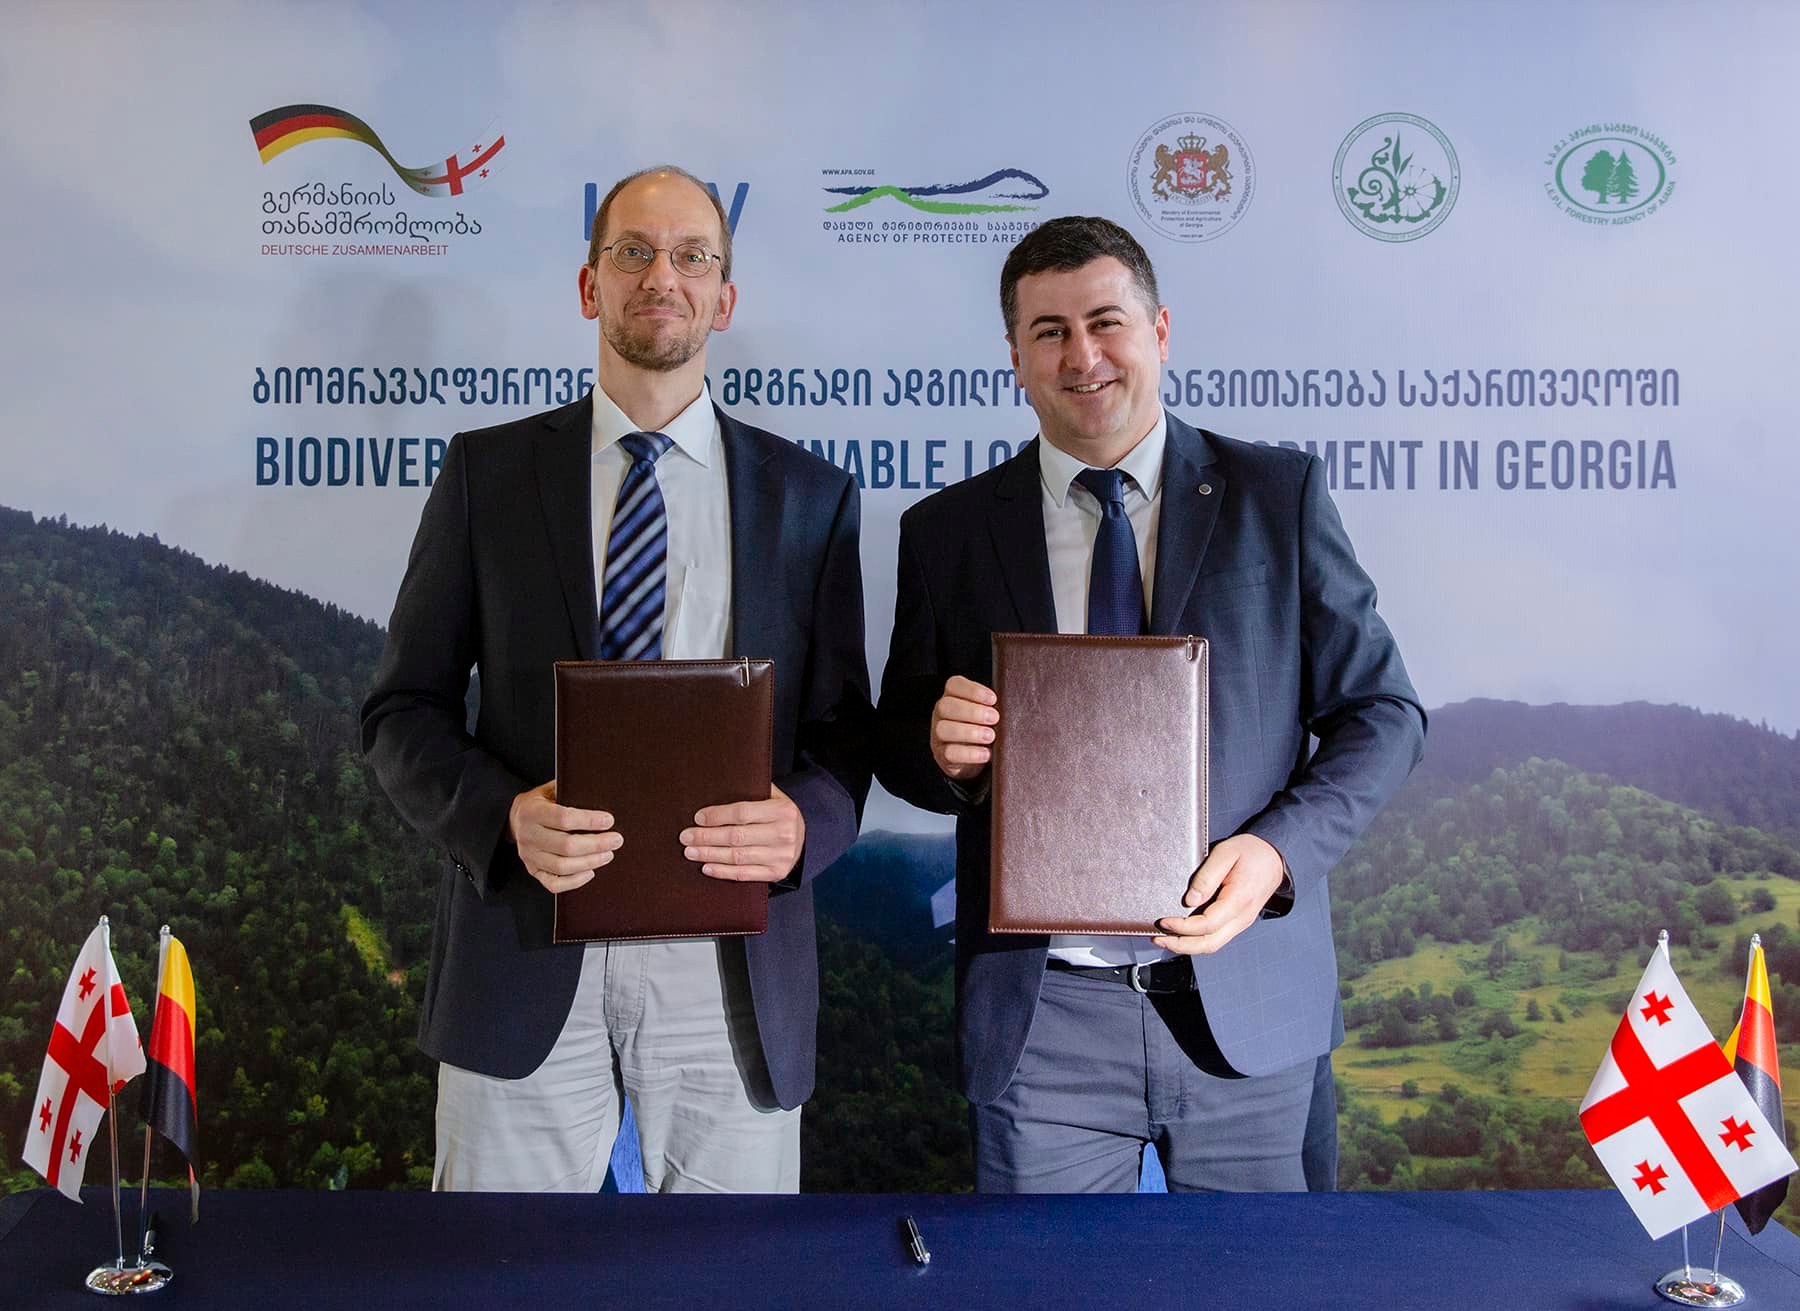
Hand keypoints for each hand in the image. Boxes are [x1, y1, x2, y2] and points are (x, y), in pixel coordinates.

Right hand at [508, 780, 620, 892]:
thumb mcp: (550, 789)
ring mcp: (529, 856)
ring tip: (608, 854)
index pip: (563, 818)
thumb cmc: (542, 802)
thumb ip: (569, 789)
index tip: (609, 820)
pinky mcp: (533, 871)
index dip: (589, 820)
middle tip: (616, 840)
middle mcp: (528, 835)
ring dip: (590, 862)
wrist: (515, 819)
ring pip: (562, 867)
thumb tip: (599, 790)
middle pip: (566, 846)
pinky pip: (554, 884)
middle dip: (596, 844)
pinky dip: (574, 882)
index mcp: (531, 811)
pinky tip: (590, 872)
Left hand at [681, 784, 805, 883]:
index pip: (742, 813)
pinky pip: (744, 874)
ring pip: (737, 857)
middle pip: (736, 836)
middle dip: (706, 837)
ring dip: (709, 855)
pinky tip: (706, 868)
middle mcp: (784, 834)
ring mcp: (781, 856)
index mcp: (783, 811)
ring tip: (690, 852)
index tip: (698, 818)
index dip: (717, 816)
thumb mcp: (775, 798)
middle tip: (686, 837)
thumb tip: (716, 787)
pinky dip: (722, 872)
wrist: (804, 840)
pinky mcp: (776, 873)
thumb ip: (753, 792)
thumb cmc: (780, 816)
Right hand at [930, 676, 997, 780]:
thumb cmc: (984, 727)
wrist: (975, 756)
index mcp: (953, 696)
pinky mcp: (942, 755)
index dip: (973, 690)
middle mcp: (941, 713)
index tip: (993, 699)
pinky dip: (970, 753)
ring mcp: (938, 735)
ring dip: (969, 732)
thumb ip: (993, 706)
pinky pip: (949, 753)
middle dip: (972, 712)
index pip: (954, 685)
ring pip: (943, 729)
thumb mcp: (988, 712)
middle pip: (946, 706)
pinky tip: (986, 753)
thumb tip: (1010, 705)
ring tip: (990, 736)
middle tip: (994, 718)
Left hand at [1152, 834, 1286, 955]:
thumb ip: (1207, 877)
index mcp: (1239, 900)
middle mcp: (1241, 917)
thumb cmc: (1250, 852)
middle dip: (1180, 945)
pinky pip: (1217, 938)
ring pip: (1213, 945)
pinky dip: (1197, 940)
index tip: (1164, 921)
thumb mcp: (1226, 853)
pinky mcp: (1238, 921)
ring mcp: (1241, 922)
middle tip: (1157, 939)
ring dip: (1187, 946)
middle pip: (1209, 944)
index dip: (1182, 927)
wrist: (1274, 857)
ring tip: (1164, 940)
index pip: (1207, 925)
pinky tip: (1182, 934)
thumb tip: (1190, 900)